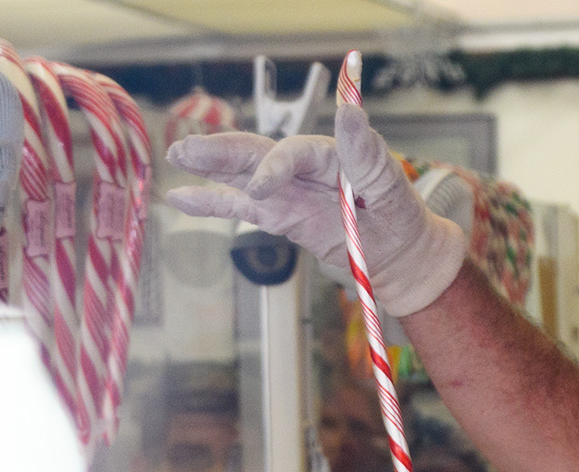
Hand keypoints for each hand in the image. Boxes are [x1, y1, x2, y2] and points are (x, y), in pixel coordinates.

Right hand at [166, 104, 465, 316]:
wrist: (401, 253)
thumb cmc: (400, 215)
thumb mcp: (391, 185)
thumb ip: (367, 152)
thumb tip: (351, 111)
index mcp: (331, 154)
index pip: (295, 151)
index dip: (276, 166)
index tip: (264, 186)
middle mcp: (303, 168)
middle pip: (257, 153)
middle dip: (222, 151)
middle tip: (188, 149)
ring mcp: (288, 192)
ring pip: (243, 175)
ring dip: (210, 166)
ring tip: (177, 156)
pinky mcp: (281, 216)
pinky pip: (243, 208)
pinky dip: (213, 204)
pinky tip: (182, 198)